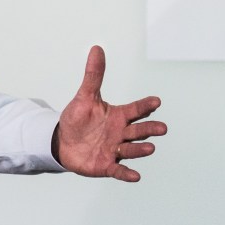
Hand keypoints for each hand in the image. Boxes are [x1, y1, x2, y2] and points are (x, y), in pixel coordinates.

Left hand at [52, 46, 165, 181]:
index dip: (145, 106)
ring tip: (151, 147)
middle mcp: (121, 133)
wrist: (62, 142)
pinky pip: (118, 169)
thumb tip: (96, 48)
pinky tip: (136, 176)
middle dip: (149, 130)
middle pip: (138, 130)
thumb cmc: (78, 119)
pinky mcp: (106, 165)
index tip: (156, 101)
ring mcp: (115, 149)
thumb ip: (93, 75)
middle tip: (162, 128)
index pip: (136, 110)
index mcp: (119, 116)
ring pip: (132, 149)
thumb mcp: (85, 96)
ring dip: (141, 149)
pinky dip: (126, 173)